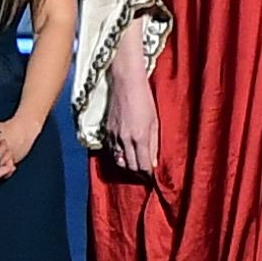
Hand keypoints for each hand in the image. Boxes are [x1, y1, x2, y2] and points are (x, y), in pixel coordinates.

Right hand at [96, 60, 159, 180]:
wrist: (126, 83)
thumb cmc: (144, 100)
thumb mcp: (155, 122)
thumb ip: (154, 144)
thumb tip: (153, 162)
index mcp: (140, 137)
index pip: (143, 165)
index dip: (148, 174)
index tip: (151, 177)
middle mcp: (125, 139)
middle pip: (130, 166)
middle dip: (138, 173)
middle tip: (144, 175)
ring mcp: (114, 136)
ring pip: (118, 161)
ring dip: (127, 166)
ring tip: (134, 167)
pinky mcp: (106, 131)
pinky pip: (111, 150)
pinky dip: (118, 156)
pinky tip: (124, 155)